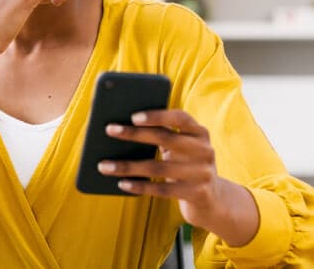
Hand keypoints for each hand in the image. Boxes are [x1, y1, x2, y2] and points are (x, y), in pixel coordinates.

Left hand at [97, 109, 220, 227]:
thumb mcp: (180, 147)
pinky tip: (121, 183)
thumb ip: (162, 134)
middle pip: (164, 138)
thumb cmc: (185, 164)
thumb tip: (121, 128)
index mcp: (199, 132)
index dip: (157, 116)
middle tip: (109, 129)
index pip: (179, 117)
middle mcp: (204, 149)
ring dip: (126, 166)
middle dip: (133, 133)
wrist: (213, 200)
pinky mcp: (197, 194)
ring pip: (157, 167)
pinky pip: (161, 189)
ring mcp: (202, 173)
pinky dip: (139, 186)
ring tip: (103, 165)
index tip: (133, 116)